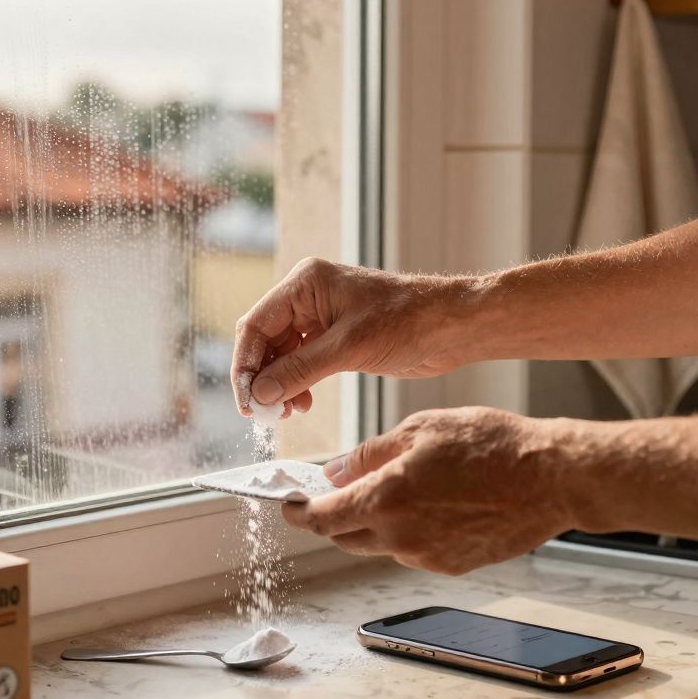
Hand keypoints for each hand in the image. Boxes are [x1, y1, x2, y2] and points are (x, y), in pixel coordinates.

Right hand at [230, 257, 471, 416]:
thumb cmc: (407, 321)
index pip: (255, 325)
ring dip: (280, 385)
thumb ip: (299, 371)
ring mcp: (321, 318)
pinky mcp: (335, 339)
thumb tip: (260, 395)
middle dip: (262, 379)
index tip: (246, 401)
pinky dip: (297, 384)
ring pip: (282, 356)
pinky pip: (302, 363)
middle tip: (264, 415)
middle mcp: (308, 297)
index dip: (246, 365)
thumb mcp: (348, 348)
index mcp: (305, 284)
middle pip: (265, 342)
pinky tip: (302, 404)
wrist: (452, 327)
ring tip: (288, 413)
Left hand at [281, 407, 574, 574]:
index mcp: (386, 499)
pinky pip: (412, 551)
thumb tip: (334, 471)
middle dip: (333, 517)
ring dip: (373, 523)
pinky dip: (407, 532)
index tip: (289, 506)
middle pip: (344, 537)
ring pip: (379, 545)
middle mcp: (401, 536)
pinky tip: (430, 504)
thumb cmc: (493, 445)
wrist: (552, 478)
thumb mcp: (420, 429)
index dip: (299, 513)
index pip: (322, 518)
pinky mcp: (452, 565)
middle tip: (334, 494)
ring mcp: (427, 556)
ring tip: (397, 489)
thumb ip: (369, 454)